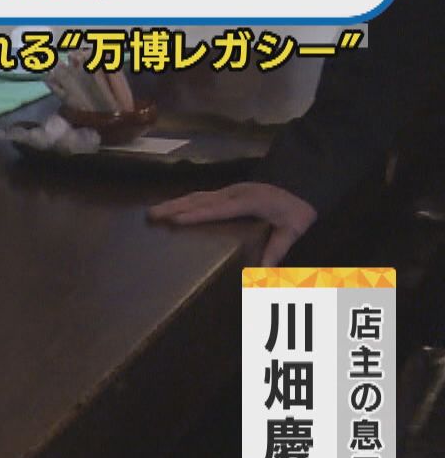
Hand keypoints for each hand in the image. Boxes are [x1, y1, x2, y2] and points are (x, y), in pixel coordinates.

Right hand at [148, 182, 316, 266]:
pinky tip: (172, 207)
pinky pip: (202, 196)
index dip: (197, 215)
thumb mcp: (293, 230)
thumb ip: (277, 249)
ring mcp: (231, 191)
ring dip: (175, 203)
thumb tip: (264, 273)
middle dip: (175, 207)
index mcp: (250, 202)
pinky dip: (184, 202)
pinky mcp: (228, 192)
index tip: (175, 221)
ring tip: (152, 212)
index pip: (219, 209)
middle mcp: (236, 193)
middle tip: (151, 215)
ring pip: (198, 196)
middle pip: (201, 200)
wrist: (305, 183)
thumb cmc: (298, 208)